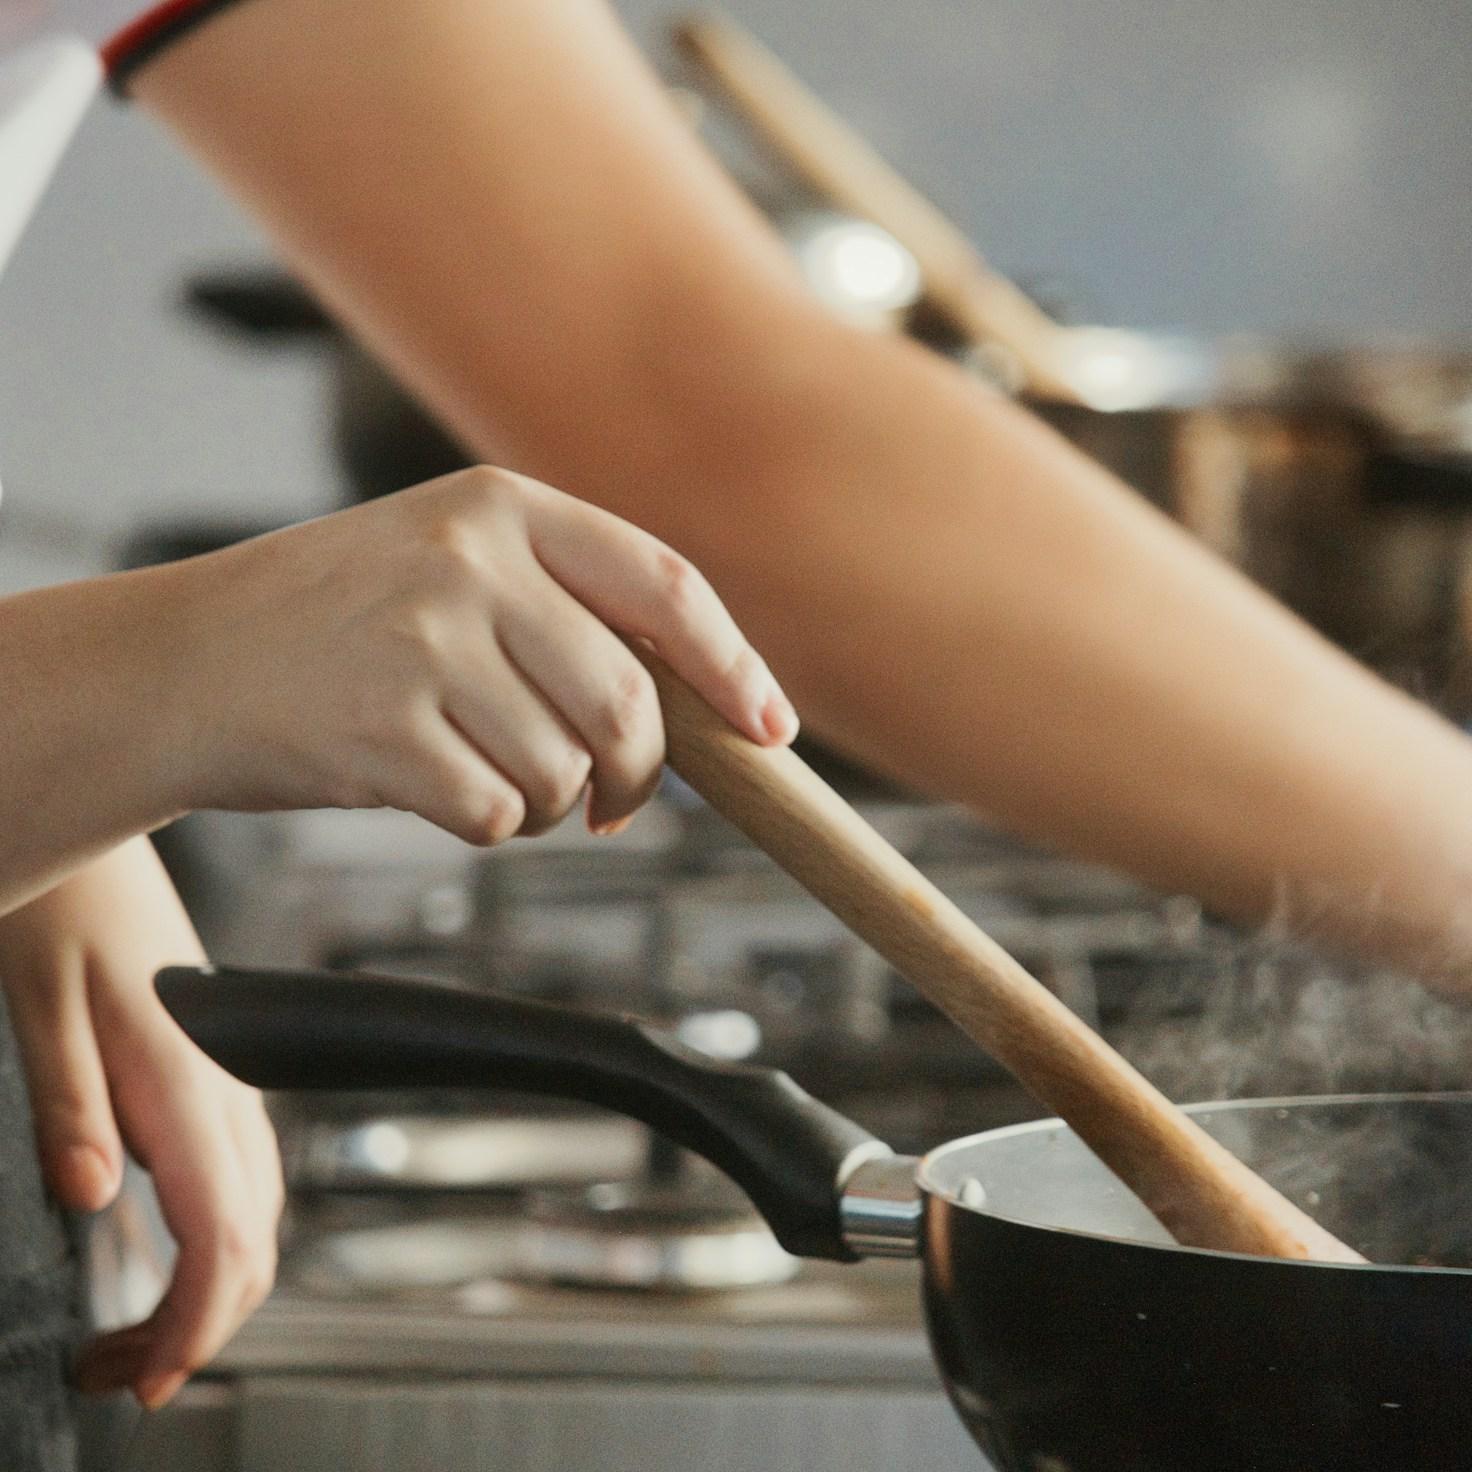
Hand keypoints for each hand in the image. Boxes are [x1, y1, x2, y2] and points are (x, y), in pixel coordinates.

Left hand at [0, 839, 282, 1410]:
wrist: (101, 850)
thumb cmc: (67, 910)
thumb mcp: (40, 1007)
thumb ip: (72, 1108)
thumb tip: (91, 1200)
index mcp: (185, 1078)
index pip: (220, 1234)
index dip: (193, 1326)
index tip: (144, 1380)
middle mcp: (224, 1087)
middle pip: (255, 1243)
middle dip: (198, 1332)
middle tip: (118, 1375)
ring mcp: (231, 1084)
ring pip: (256, 1219)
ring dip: (205, 1295)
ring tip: (128, 1334)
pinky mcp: (218, 1080)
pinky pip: (241, 1184)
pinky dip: (213, 1249)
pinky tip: (161, 1257)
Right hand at [162, 466, 798, 839]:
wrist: (178, 663)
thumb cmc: (330, 624)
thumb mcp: (446, 563)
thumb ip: (563, 607)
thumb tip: (701, 706)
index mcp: (503, 505)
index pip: (666, 587)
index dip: (734, 668)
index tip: (768, 730)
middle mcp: (469, 558)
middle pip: (629, 703)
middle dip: (637, 775)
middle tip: (614, 803)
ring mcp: (423, 639)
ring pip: (565, 769)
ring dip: (545, 801)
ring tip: (478, 769)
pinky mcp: (381, 726)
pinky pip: (495, 812)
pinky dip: (484, 822)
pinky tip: (428, 786)